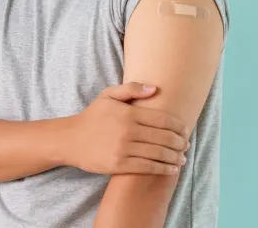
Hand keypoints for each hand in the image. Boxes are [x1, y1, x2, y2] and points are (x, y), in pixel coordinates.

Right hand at [63, 83, 189, 175]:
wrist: (70, 139)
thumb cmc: (92, 116)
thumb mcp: (108, 96)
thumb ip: (131, 89)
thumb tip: (156, 89)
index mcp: (128, 113)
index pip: (163, 120)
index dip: (179, 126)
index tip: (186, 130)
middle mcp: (128, 131)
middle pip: (165, 138)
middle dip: (181, 143)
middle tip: (186, 145)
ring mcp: (124, 149)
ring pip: (159, 154)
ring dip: (176, 157)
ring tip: (183, 158)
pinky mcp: (119, 165)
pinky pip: (148, 168)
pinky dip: (164, 169)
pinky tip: (172, 168)